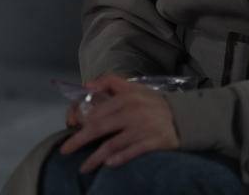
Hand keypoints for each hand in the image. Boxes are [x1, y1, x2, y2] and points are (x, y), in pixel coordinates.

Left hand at [58, 73, 179, 172]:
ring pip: (112, 144)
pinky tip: (107, 165)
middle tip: (65, 151)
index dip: (81, 122)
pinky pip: (132, 152)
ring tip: (83, 168)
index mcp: (126, 97)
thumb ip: (110, 82)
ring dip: (95, 158)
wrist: (183, 117)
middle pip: (99, 127)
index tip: (70, 129)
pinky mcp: (153, 143)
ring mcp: (142, 128)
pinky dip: (119, 159)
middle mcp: (132, 112)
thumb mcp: (134, 87)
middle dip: (79, 140)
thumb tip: (86, 85)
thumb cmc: (153, 103)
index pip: (97, 111)